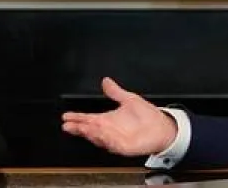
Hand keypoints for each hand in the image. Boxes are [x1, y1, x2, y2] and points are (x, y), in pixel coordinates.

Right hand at [62, 77, 178, 156]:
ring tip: (82, 127)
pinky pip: (112, 144)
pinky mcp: (123, 147)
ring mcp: (115, 139)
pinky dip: (106, 139)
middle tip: (68, 125)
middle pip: (89, 130)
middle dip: (78, 128)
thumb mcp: (129, 99)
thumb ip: (115, 91)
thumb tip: (106, 80)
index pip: (88, 119)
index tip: (66, 116)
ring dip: (90, 133)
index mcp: (108, 119)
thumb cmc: (147, 116)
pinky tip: (101, 133)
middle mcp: (109, 130)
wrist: (162, 127)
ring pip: (99, 137)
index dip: (77, 118)